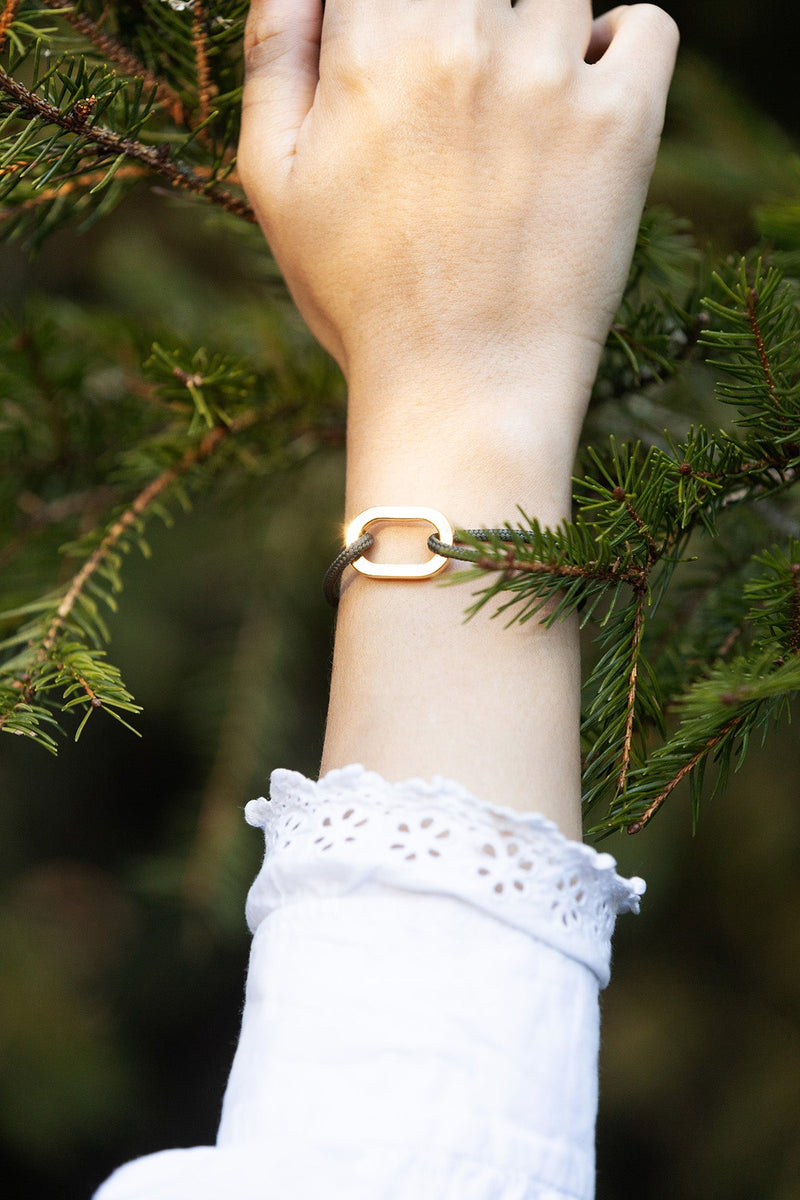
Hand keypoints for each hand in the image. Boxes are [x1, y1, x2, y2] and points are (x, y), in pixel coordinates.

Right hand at [240, 1, 677, 445]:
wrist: (460, 388)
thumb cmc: (359, 295)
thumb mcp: (273, 180)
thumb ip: (275, 53)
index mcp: (376, 41)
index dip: (391, 8)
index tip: (399, 49)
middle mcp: (468, 35)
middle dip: (458, 21)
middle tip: (451, 99)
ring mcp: (555, 74)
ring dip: (532, 30)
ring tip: (511, 110)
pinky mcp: (625, 121)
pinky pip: (647, 23)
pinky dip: (621, 41)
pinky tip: (582, 94)